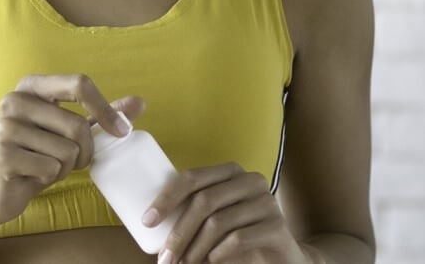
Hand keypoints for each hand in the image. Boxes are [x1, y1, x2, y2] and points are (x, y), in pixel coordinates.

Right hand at [0, 73, 145, 226]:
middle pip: (77, 125)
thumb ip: (100, 115)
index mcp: (30, 86)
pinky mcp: (3, 155)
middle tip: (71, 160)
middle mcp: (14, 100)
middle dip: (85, 151)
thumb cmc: (37, 154)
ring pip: (67, 150)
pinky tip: (34, 175)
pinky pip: (52, 168)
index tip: (122, 131)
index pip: (78, 83)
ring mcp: (5, 127)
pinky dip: (51, 177)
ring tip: (46, 165)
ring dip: (66, 166)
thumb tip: (139, 102)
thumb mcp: (68, 131)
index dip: (105, 108)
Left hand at [146, 161, 304, 262]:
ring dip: (195, 248)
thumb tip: (146, 220)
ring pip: (218, 222)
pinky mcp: (277, 226)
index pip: (191, 178)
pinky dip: (217, 253)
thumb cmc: (236, 232)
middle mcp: (250, 180)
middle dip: (178, 232)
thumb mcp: (213, 216)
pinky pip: (238, 238)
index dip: (166, 198)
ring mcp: (267, 202)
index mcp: (229, 171)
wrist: (280, 254)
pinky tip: (210, 261)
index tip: (147, 222)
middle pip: (203, 202)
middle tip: (165, 257)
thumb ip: (191, 209)